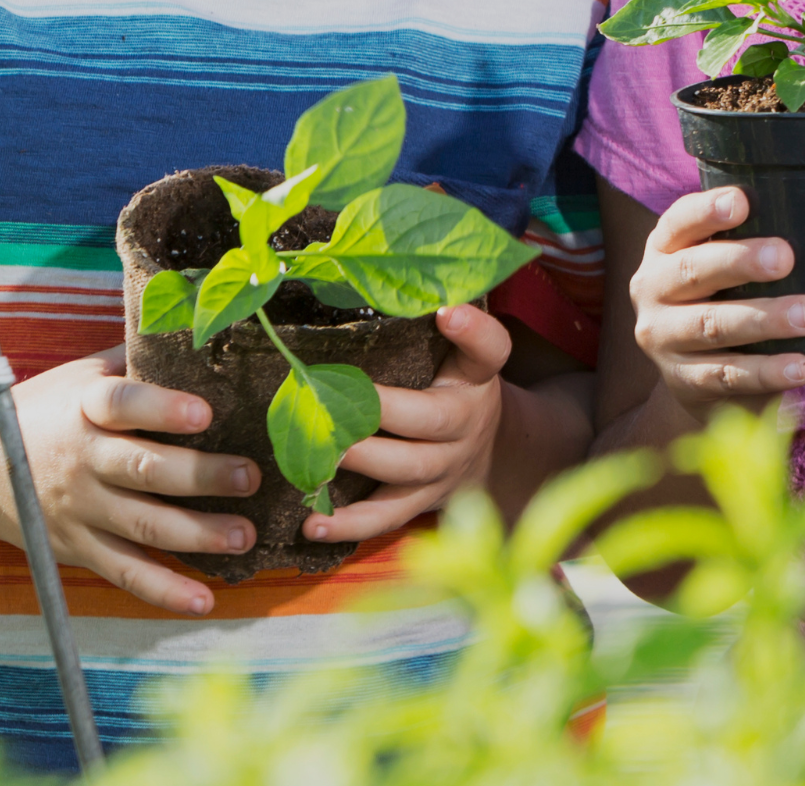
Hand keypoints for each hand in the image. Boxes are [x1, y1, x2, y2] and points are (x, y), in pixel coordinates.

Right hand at [0, 347, 256, 618]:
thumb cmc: (44, 410)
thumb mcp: (81, 375)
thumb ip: (135, 358)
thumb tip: (200, 322)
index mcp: (84, 409)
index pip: (121, 405)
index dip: (161, 409)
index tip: (204, 413)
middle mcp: (82, 461)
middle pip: (143, 470)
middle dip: (201, 476)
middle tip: (250, 477)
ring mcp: (79, 510)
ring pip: (142, 526)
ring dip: (197, 535)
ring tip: (246, 536)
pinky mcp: (78, 548)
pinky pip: (125, 574)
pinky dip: (164, 590)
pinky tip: (204, 601)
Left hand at [302, 303, 516, 544]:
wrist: (494, 454)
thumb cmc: (454, 390)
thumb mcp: (458, 358)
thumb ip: (427, 330)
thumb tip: (366, 281)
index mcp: (476, 378)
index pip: (491, 350)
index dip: (473, 331)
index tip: (446, 311)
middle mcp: (466, 422)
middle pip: (431, 418)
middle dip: (380, 409)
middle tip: (332, 401)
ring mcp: (445, 467)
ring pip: (405, 468)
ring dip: (359, 461)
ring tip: (317, 457)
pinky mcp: (423, 502)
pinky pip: (387, 517)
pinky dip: (348, 524)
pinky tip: (310, 523)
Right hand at [629, 186, 804, 409]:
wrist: (697, 373)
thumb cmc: (725, 297)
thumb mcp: (726, 266)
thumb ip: (754, 243)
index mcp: (665, 249)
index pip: (680, 222)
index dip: (707, 211)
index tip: (741, 203)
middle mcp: (653, 289)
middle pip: (693, 270)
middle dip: (740, 262)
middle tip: (785, 258)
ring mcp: (662, 337)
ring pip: (711, 325)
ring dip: (763, 320)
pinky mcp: (682, 380)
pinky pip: (726, 375)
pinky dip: (766, 372)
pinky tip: (800, 367)